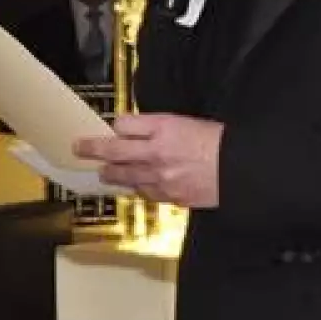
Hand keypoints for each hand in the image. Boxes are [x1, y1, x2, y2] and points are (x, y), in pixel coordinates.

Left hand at [74, 113, 223, 207]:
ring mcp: (160, 177)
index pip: (124, 124)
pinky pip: (144, 193)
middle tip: (79, 148)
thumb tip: (139, 132)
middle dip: (93, 149)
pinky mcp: (169, 196)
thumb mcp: (189, 122)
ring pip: (124, 177)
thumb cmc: (220, 143)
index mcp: (163, 127)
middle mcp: (156, 152)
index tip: (112, 128)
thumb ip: (161, 128)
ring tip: (103, 173)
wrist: (241, 171)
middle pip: (114, 151)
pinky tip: (135, 186)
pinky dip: (137, 188)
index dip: (117, 126)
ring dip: (110, 174)